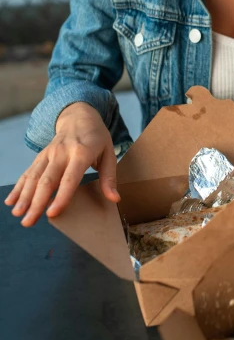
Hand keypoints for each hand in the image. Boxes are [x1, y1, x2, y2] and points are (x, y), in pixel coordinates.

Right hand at [4, 102, 119, 226]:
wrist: (79, 116)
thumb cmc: (97, 138)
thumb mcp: (109, 154)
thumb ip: (109, 178)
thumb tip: (115, 199)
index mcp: (81, 153)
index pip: (69, 178)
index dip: (61, 197)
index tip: (52, 213)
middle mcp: (61, 153)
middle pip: (47, 181)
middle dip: (36, 202)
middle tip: (28, 222)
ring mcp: (48, 153)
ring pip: (34, 177)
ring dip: (24, 196)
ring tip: (18, 214)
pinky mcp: (41, 155)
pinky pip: (28, 172)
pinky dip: (19, 187)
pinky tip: (11, 201)